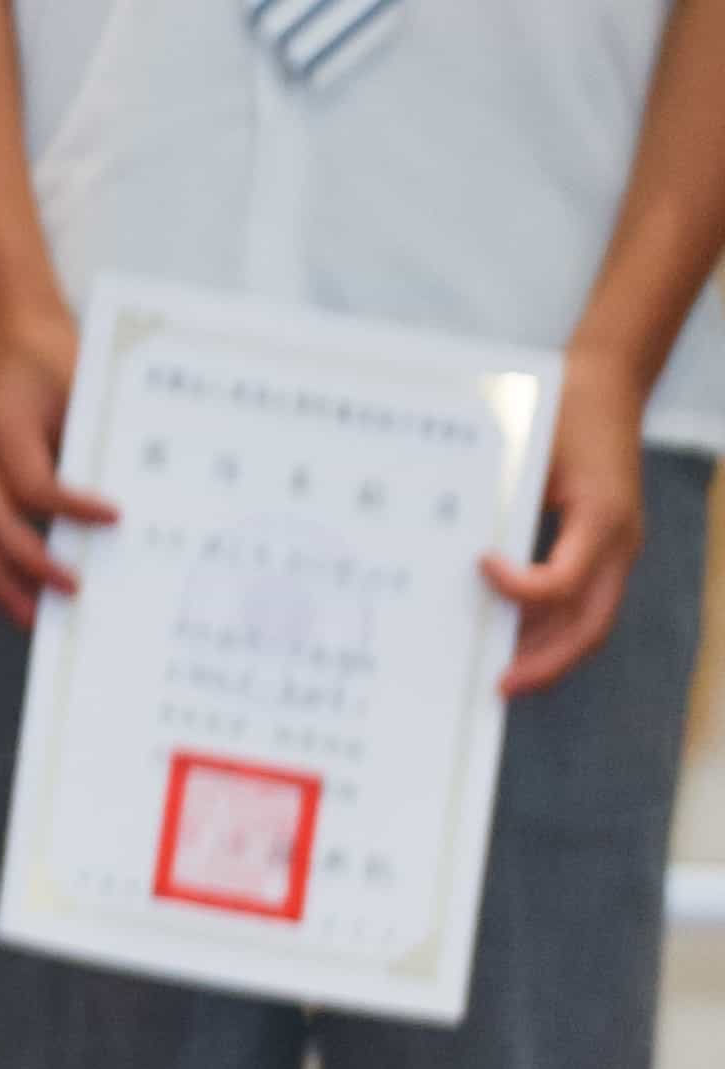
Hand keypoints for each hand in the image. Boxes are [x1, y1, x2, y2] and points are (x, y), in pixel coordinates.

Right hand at [0, 300, 112, 625]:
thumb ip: (94, 441)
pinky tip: (14, 597)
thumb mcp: (82, 387)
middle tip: (75, 590)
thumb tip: (128, 512)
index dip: (71, 509)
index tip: (116, 522)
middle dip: (30, 563)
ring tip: (33, 617)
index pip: (31, 481)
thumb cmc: (56, 362)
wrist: (10, 335)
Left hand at [487, 363, 656, 694]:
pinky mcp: (604, 545)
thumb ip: (501, 492)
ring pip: (590, 619)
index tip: (479, 569)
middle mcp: (616, 542)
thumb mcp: (529, 443)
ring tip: (503, 674)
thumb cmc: (561, 407)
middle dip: (545, 661)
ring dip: (548, 651)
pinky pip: (584, 597)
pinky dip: (551, 621)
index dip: (521, 590)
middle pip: (589, 624)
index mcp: (600, 517)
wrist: (606, 383)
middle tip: (498, 686)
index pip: (565, 582)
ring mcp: (616, 549)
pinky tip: (513, 632)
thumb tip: (453, 543)